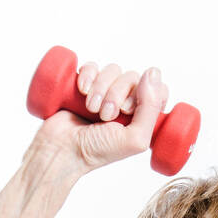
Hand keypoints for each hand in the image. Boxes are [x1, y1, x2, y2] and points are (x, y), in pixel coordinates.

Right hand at [23, 61, 169, 179]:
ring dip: (101, 88)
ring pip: (112, 70)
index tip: (128, 110)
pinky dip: (87, 75)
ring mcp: (104, 93)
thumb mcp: (134, 139)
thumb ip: (151, 108)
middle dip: (117, 94)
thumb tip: (153, 72)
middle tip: (105, 115)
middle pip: (132, 77)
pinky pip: (92, 67)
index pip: (157, 89)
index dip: (145, 93)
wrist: (61, 149)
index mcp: (141, 117)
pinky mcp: (85, 85)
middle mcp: (125, 103)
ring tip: (91, 108)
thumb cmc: (97, 151)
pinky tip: (82, 90)